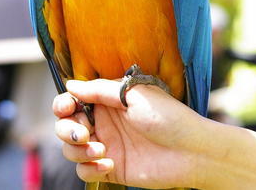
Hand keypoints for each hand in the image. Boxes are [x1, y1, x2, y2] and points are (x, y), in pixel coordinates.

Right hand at [53, 79, 206, 188]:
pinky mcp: (111, 169)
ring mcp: (106, 146)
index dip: (63, 104)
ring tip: (101, 150)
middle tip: (84, 133)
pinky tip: (108, 164)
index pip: (72, 101)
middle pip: (65, 126)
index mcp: (107, 102)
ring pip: (71, 149)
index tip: (67, 108)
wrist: (192, 153)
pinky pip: (84, 171)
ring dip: (78, 150)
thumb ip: (99, 90)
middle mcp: (103, 123)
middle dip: (67, 130)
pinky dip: (90, 169)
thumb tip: (70, 84)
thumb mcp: (133, 95)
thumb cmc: (168, 118)